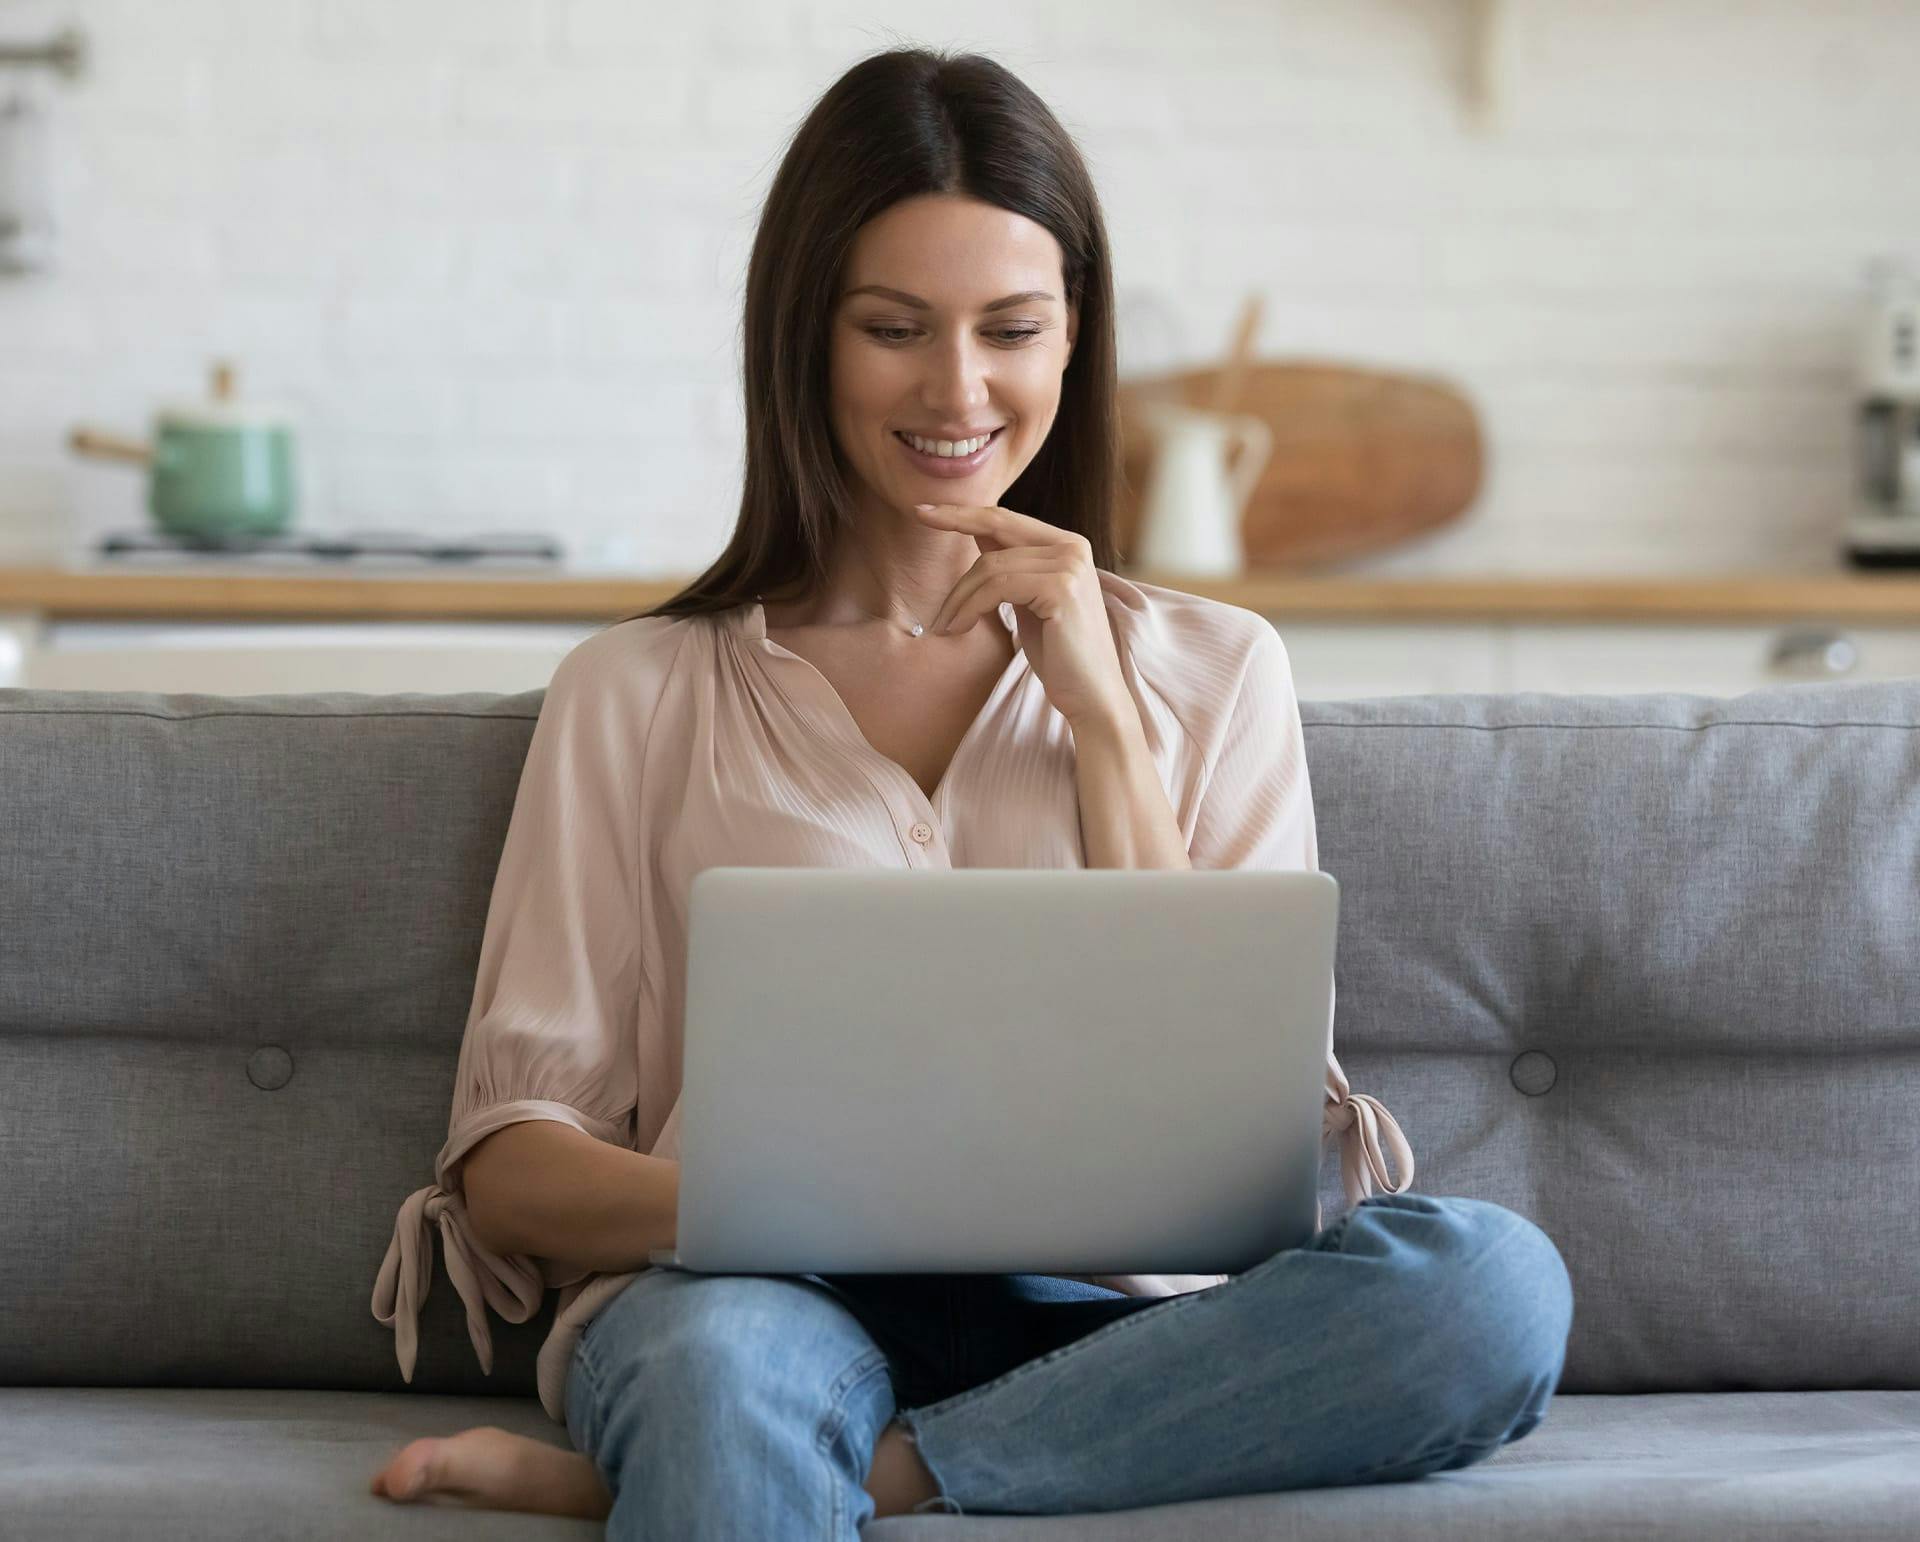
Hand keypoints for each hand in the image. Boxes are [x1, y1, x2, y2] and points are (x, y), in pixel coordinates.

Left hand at [911, 501, 1132, 729]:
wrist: (1092, 696)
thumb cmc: (1060, 655)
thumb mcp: (1029, 601)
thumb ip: (1011, 567)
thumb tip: (977, 533)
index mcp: (1068, 545)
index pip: (1006, 519)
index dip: (962, 512)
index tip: (921, 511)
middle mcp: (1073, 547)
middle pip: (995, 532)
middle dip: (952, 532)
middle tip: (918, 532)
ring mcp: (1070, 565)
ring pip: (991, 566)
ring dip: (959, 598)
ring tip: (946, 626)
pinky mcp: (1061, 587)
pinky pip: (997, 587)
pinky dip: (969, 608)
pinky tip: (959, 629)